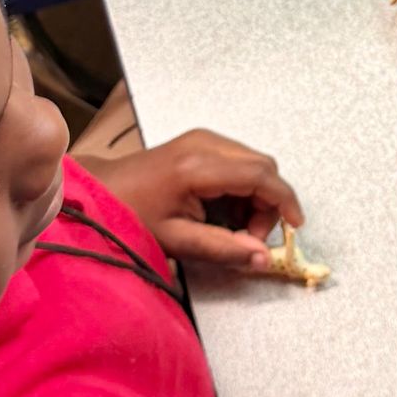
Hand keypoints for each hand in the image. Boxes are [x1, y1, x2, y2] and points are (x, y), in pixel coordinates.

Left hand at [86, 128, 302, 274]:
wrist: (101, 191)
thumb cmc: (132, 217)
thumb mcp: (177, 240)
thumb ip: (223, 249)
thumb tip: (264, 258)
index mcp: (198, 166)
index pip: (260, 175)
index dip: (284, 200)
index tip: (295, 227)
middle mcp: (205, 142)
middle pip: (262, 166)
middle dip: (269, 203)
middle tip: (251, 238)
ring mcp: (202, 138)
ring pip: (253, 163)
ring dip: (256, 197)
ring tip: (234, 228)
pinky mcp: (200, 142)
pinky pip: (238, 161)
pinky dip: (243, 187)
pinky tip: (224, 211)